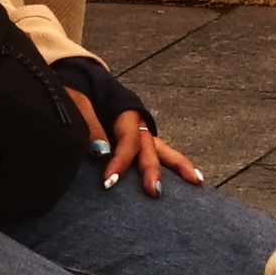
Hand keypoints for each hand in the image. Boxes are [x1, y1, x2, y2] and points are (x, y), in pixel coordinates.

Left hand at [68, 88, 204, 196]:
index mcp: (125, 112)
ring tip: (197, 181)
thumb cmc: (80, 94)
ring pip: (162, 150)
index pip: (127, 141)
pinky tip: (190, 180)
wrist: (83, 83)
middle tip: (154, 191)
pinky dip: (172, 167)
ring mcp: (142, 133)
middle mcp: (139, 124)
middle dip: (153, 170)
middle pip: (150, 148)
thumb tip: (101, 151)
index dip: (119, 161)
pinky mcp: (139, 142)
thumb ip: (90, 126)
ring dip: (179, 167)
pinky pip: (157, 155)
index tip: (109, 182)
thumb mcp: (78, 103)